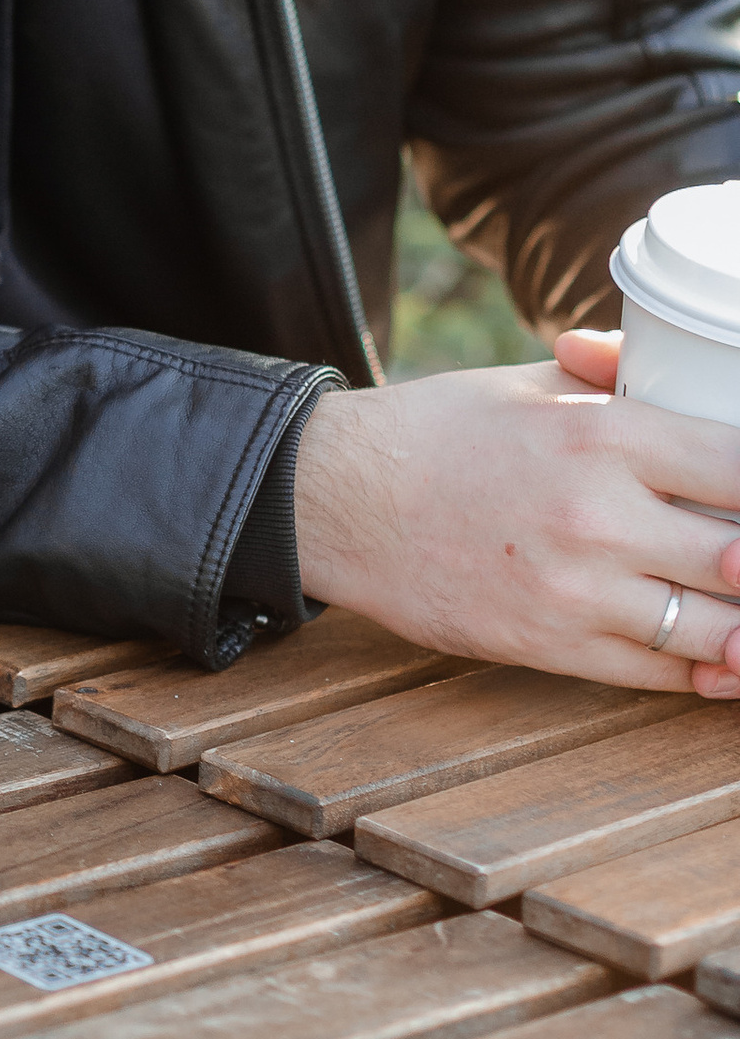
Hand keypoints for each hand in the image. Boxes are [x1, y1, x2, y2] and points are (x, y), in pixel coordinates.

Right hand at [292, 343, 739, 695]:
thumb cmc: (437, 433)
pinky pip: (659, 673)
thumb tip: (677, 366)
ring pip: (717, 630)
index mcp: (604, 434)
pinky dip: (705, 673)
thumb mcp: (531, 385)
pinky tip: (722, 660)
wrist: (338, 498)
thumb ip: (617, 378)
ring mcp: (575, 589)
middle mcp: (599, 514)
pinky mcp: (548, 644)